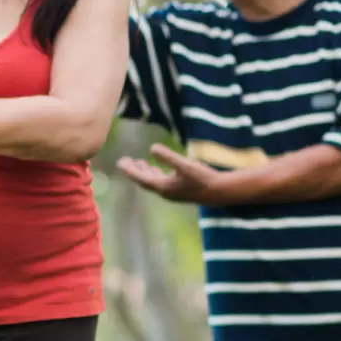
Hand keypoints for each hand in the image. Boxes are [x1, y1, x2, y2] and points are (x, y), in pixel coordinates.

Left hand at [117, 143, 233, 205]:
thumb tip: (152, 148)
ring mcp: (172, 192)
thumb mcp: (184, 164)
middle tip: (124, 161)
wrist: (219, 192)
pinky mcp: (179, 191)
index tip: (120, 162)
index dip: (130, 170)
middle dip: (134, 171)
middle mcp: (165, 192)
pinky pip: (161, 182)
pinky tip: (157, 169)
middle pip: (144, 181)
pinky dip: (155, 174)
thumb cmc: (202, 177)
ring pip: (153, 182)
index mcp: (163, 187)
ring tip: (139, 162)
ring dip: (145, 172)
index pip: (141, 178)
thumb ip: (167, 156)